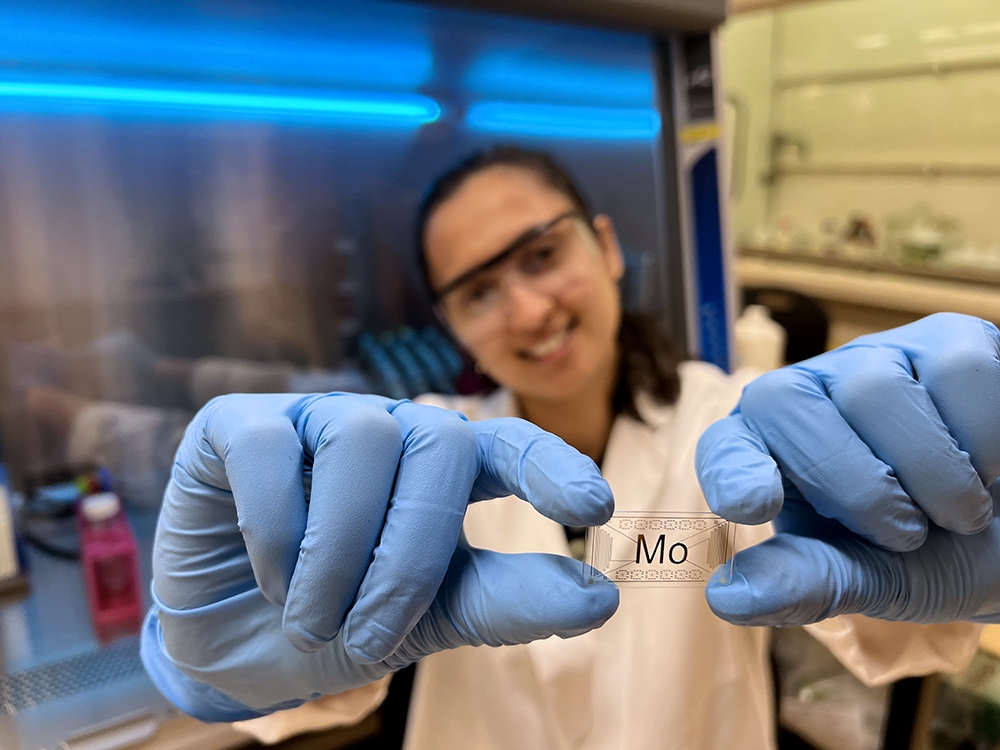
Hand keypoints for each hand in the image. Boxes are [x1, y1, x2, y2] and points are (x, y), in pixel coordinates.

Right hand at [141, 393, 615, 720]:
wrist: (237, 647)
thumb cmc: (345, 620)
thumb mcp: (432, 618)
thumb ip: (507, 600)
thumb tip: (600, 596)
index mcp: (445, 470)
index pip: (510, 443)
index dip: (551, 464)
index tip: (594, 506)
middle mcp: (389, 430)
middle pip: (440, 440)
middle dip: (412, 551)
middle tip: (373, 632)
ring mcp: (315, 419)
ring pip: (360, 439)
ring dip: (339, 551)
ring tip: (313, 617)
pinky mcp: (241, 425)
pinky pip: (272, 449)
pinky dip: (275, 529)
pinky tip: (269, 573)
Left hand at [695, 313, 999, 625]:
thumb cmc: (928, 554)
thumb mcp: (867, 578)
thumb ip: (805, 584)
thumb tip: (726, 598)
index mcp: (769, 453)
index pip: (725, 447)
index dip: (733, 470)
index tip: (751, 505)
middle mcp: (809, 393)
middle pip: (792, 407)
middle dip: (856, 487)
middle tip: (908, 534)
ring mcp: (876, 359)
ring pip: (875, 390)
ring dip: (932, 474)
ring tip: (956, 510)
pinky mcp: (948, 339)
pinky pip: (959, 373)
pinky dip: (986, 438)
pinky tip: (987, 465)